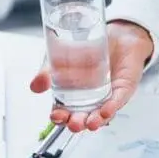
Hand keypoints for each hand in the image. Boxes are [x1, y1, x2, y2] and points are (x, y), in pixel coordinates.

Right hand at [30, 21, 154, 132]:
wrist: (115, 33)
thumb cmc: (88, 50)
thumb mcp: (61, 59)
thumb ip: (48, 72)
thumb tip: (35, 86)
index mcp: (74, 96)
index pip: (65, 113)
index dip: (60, 118)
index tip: (55, 116)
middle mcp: (91, 100)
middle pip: (83, 118)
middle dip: (77, 124)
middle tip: (72, 123)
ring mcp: (108, 96)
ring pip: (102, 115)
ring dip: (96, 121)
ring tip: (89, 123)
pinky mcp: (123, 88)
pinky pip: (118, 101)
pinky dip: (112, 107)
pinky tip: (106, 111)